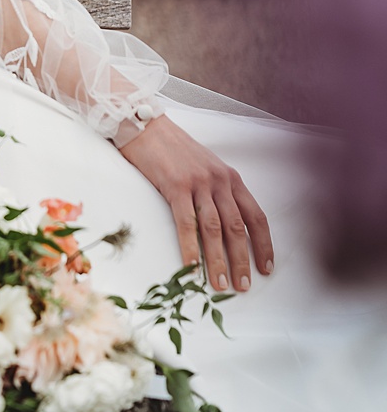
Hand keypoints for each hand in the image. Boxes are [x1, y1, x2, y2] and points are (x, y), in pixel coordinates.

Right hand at [118, 114, 273, 291]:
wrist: (144, 124)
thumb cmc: (172, 149)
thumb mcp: (204, 167)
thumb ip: (216, 192)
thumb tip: (222, 227)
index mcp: (230, 178)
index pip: (255, 216)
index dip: (263, 244)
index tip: (266, 268)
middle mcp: (219, 181)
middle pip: (237, 227)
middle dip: (243, 260)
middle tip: (243, 286)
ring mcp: (198, 183)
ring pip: (214, 229)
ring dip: (219, 260)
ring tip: (221, 285)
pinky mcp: (175, 185)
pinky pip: (186, 223)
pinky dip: (191, 248)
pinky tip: (192, 267)